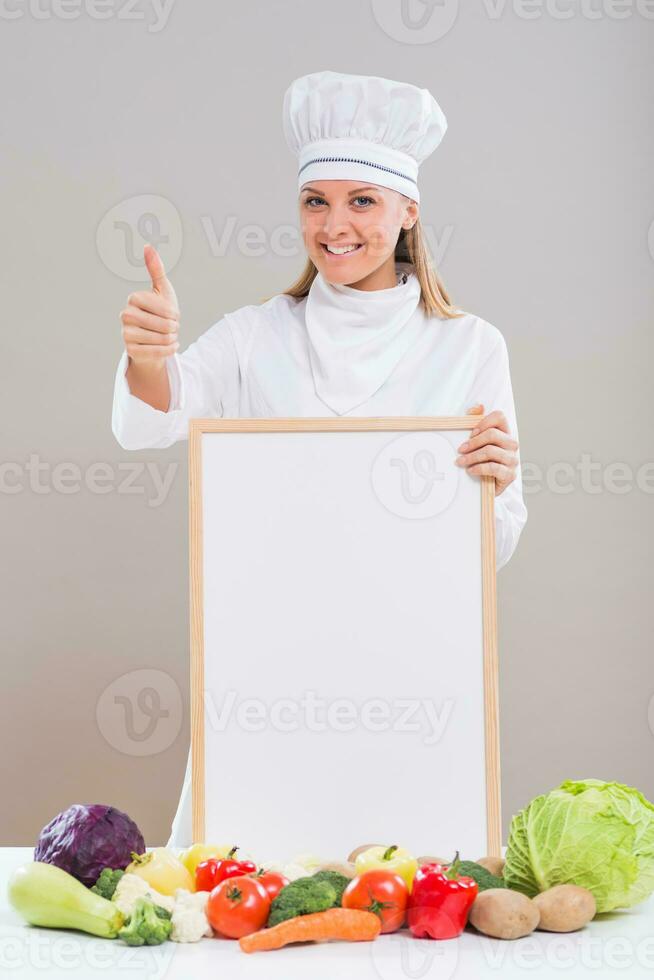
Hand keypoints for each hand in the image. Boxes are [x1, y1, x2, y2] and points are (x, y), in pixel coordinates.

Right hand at [120, 244, 179, 367]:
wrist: (155, 339)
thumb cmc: (160, 313)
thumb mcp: (162, 290)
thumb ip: (156, 269)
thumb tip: (147, 246)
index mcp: (133, 298)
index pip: (164, 308)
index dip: (174, 312)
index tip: (172, 313)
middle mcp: (125, 315)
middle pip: (164, 325)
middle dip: (174, 327)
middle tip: (171, 327)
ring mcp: (126, 334)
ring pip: (162, 339)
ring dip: (172, 339)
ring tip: (168, 335)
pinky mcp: (131, 351)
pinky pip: (158, 352)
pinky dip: (170, 350)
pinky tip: (170, 345)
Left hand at [455, 404, 519, 496]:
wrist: (487, 487)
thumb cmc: (482, 461)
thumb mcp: (477, 443)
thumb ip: (476, 423)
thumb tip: (477, 406)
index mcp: (505, 433)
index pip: (500, 416)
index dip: (483, 422)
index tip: (470, 433)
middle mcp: (511, 444)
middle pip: (493, 434)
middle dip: (473, 442)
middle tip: (460, 450)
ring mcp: (512, 460)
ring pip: (491, 451)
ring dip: (472, 457)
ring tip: (460, 462)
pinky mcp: (510, 475)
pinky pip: (494, 468)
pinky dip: (479, 468)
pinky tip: (470, 470)